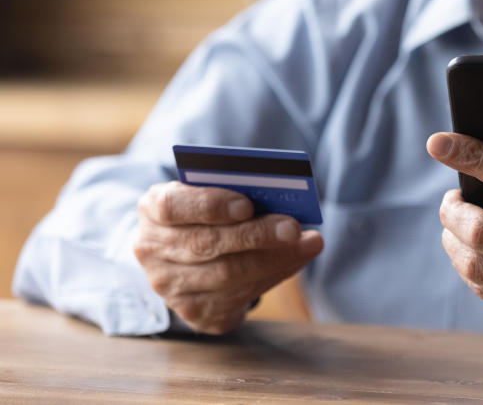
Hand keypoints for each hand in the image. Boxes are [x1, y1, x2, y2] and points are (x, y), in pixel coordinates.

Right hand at [134, 181, 324, 333]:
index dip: (211, 205)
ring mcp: (170, 287)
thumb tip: (277, 199)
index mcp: (152, 211)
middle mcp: (153, 252)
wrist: (184, 256)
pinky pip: (239, 297)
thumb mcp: (206, 195)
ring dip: (275, 258)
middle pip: (207, 244)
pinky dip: (273, 275)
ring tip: (308, 243)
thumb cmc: (204, 214)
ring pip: (228, 275)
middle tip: (293, 227)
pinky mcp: (195, 312)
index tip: (247, 205)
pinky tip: (296, 260)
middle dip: (256, 235)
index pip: (173, 207)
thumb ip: (231, 192)